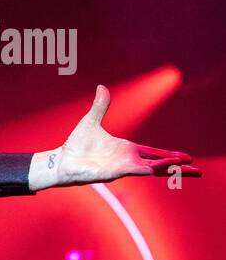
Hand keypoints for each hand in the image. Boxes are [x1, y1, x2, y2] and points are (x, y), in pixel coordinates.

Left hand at [49, 84, 200, 187]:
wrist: (61, 161)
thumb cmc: (75, 146)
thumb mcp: (91, 121)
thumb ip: (100, 105)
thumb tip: (101, 87)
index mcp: (126, 149)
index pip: (154, 153)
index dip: (170, 155)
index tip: (186, 158)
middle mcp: (128, 159)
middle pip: (160, 164)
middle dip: (179, 167)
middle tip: (198, 170)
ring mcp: (124, 167)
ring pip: (154, 169)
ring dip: (171, 168)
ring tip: (189, 168)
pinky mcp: (117, 172)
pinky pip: (140, 170)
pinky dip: (154, 167)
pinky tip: (166, 166)